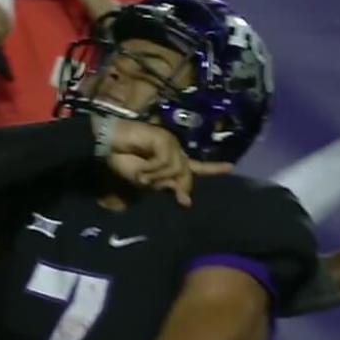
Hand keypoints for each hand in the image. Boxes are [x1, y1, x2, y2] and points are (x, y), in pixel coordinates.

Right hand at [97, 117, 233, 206]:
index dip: (213, 169)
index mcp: (173, 161)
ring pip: (176, 170)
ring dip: (155, 177)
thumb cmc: (125, 162)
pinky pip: (165, 163)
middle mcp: (175, 151)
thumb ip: (169, 186)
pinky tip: (141, 167)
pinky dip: (151, 169)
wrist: (109, 146)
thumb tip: (187, 201)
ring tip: (140, 174)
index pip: (196, 167)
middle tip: (147, 181)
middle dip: (172, 183)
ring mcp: (171, 143)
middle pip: (187, 174)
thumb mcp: (149, 181)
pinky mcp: (163, 139)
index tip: (230, 168)